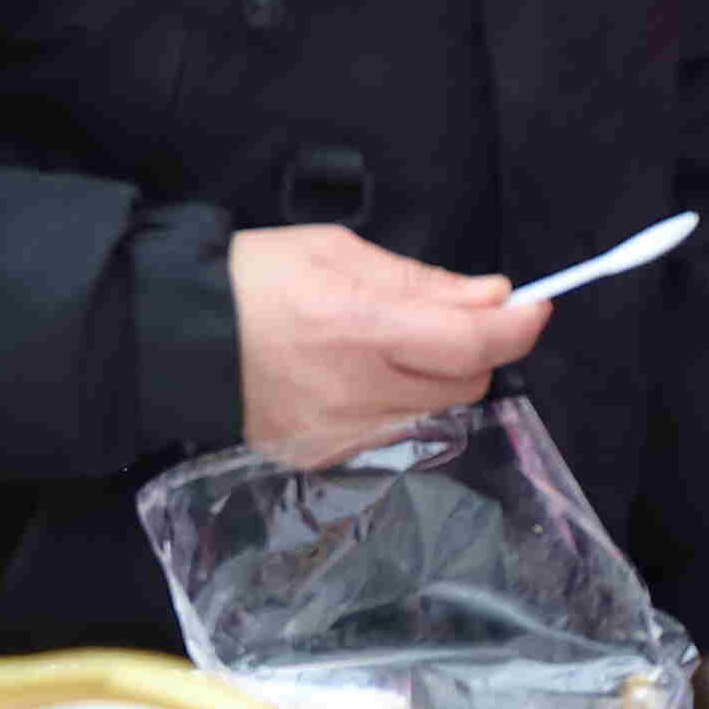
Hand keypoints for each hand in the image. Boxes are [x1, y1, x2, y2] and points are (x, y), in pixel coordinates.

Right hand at [229, 225, 554, 464]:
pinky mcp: (324, 457)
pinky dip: (390, 405)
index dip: (516, 327)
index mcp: (358, 326)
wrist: (177, 336)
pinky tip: (348, 378)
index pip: (471, 342)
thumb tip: (491, 298)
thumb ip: (420, 281)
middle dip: (471, 349)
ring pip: (433, 413)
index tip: (532, 308)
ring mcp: (339, 433)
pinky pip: (391, 435)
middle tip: (442, 320)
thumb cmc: (251, 280)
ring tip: (380, 348)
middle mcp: (354, 390)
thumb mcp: (337, 252)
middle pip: (465, 384)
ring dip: (429, 379)